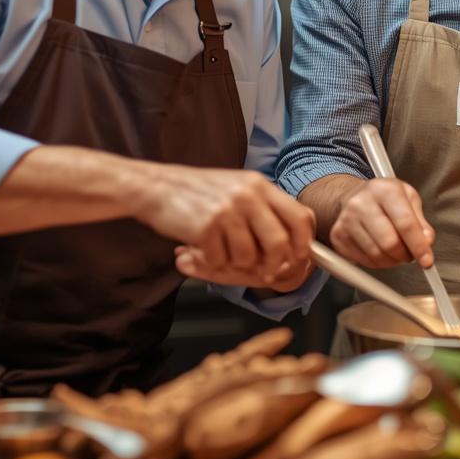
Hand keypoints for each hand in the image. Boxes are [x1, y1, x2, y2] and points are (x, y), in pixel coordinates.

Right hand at [136, 165, 314, 286]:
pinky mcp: (206, 226)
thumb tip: (293, 246)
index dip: (303, 244)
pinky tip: (200, 249)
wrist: (156, 187)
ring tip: (219, 251)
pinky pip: (220, 261)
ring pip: (248, 257)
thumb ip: (265, 210)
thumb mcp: (239, 189)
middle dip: (275, 265)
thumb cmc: (198, 193)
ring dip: (234, 264)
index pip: (301, 217)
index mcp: (261, 185)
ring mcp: (227, 210)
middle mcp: (248, 195)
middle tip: (265, 273)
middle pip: (280, 243)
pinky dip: (210, 263)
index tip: (296, 258)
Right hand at [328, 178, 435, 268]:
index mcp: (384, 190)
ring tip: (395, 251)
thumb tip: (426, 241)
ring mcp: (346, 220)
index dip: (419, 246)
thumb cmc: (384, 198)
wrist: (354, 196)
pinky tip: (380, 251)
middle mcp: (362, 203)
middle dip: (404, 255)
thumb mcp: (409, 199)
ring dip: (391, 261)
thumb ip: (421, 222)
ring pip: (376, 255)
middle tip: (409, 253)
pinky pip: (363, 261)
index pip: (405, 224)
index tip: (427, 260)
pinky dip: (376, 263)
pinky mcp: (338, 236)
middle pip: (389, 243)